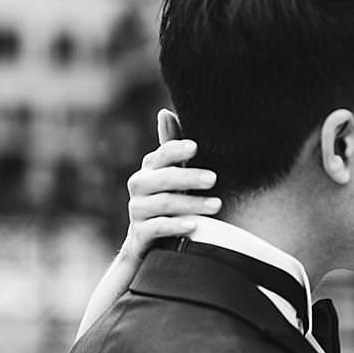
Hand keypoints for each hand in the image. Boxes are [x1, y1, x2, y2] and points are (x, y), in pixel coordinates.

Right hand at [125, 110, 219, 255]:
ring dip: (191, 204)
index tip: (196, 148)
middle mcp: (139, 185)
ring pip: (163, 203)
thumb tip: (164, 112)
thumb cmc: (168, 199)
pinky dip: (175, 225)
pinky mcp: (140, 233)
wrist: (149, 240)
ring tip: (216, 205)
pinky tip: (194, 226)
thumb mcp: (172, 173)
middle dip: (189, 177)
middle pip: (163, 178)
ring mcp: (137, 210)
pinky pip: (157, 227)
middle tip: (213, 179)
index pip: (161, 154)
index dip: (176, 149)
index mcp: (149, 168)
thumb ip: (171, 147)